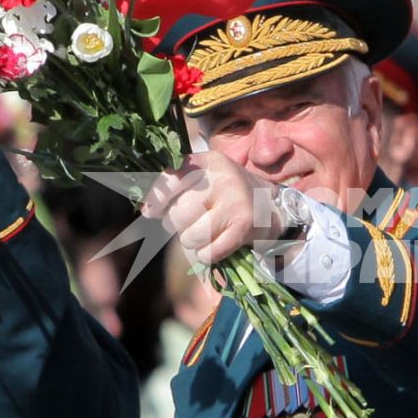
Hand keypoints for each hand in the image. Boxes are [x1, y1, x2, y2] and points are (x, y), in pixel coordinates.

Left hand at [138, 152, 284, 266]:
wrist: (272, 206)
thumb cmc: (226, 193)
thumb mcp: (205, 178)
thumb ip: (175, 186)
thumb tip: (146, 210)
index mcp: (208, 162)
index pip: (171, 180)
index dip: (156, 200)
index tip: (150, 212)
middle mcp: (222, 179)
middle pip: (177, 214)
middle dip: (177, 225)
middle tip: (190, 223)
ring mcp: (235, 203)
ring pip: (190, 236)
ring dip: (191, 242)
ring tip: (203, 233)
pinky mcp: (244, 228)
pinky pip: (208, 252)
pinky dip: (206, 255)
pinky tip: (214, 246)